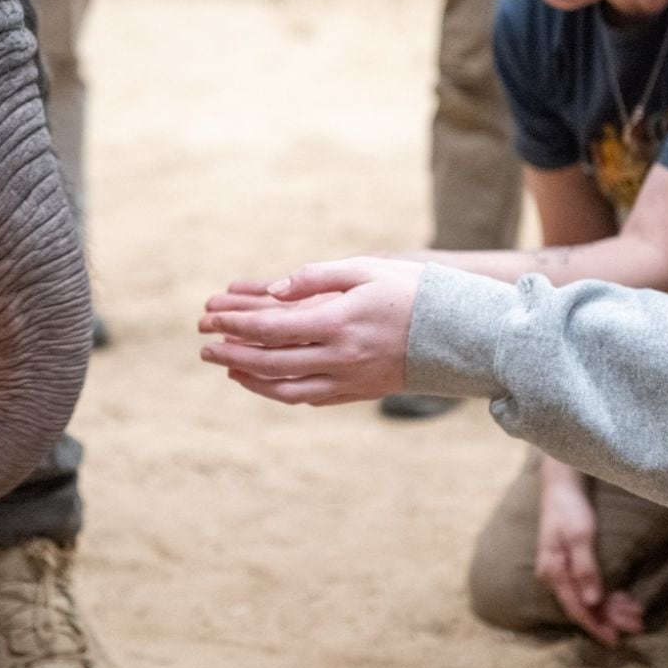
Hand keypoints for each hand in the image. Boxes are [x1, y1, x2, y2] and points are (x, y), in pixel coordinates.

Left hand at [198, 257, 423, 405]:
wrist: (463, 334)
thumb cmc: (414, 291)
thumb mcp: (367, 269)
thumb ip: (317, 277)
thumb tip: (274, 291)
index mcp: (340, 322)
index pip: (271, 328)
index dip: (235, 324)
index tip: (210, 319)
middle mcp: (341, 357)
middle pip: (271, 362)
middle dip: (232, 353)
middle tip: (205, 346)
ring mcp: (351, 380)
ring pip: (287, 389)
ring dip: (251, 379)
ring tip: (227, 366)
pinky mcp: (361, 392)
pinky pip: (311, 398)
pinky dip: (280, 392)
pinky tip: (266, 381)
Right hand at [535, 466, 643, 645]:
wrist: (562, 484)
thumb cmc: (570, 508)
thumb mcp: (580, 536)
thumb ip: (586, 569)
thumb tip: (592, 602)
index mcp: (554, 572)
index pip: (576, 609)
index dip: (596, 626)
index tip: (615, 640)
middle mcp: (555, 576)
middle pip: (584, 607)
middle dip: (611, 619)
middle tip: (638, 626)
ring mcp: (563, 570)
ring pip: (589, 599)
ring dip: (612, 608)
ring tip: (637, 614)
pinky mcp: (570, 564)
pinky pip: (589, 588)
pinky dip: (608, 596)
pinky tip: (626, 599)